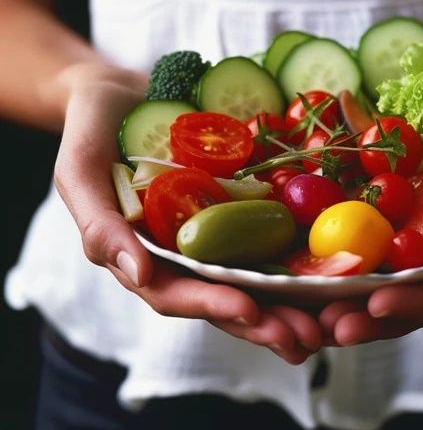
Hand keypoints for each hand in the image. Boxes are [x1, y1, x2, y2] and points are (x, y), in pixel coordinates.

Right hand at [53, 62, 322, 363]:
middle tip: (307, 338)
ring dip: (290, 302)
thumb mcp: (81, 170)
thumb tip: (137, 274)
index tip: (249, 311)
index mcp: (145, 254)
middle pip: (226, 296)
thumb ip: (99, 223)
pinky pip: (273, 230)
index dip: (212, 306)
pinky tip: (334, 266)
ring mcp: (217, 228)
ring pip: (255, 274)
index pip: (177, 294)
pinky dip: (300, 253)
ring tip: (329, 322)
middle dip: (265, 322)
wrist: (127, 91)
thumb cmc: (95, 128)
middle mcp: (185, 250)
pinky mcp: (242, 201)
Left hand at [319, 68, 422, 345]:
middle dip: (371, 316)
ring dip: (348, 296)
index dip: (419, 304)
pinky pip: (367, 232)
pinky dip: (340, 250)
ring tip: (310, 307)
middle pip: (411, 297)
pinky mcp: (397, 208)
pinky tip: (308, 260)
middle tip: (330, 326)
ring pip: (384, 275)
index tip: (380, 303)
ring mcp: (421, 232)